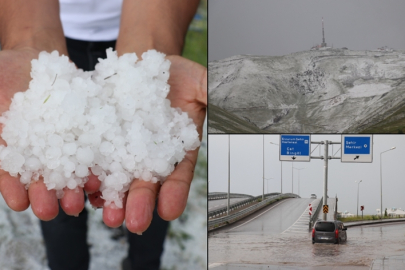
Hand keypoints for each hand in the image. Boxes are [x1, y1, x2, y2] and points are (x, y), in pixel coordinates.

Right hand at [0, 47, 98, 219]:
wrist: (31, 59)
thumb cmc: (3, 77)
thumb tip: (0, 143)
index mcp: (10, 148)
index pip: (8, 172)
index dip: (12, 188)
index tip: (20, 203)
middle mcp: (35, 152)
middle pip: (40, 178)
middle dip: (45, 195)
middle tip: (51, 211)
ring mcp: (59, 143)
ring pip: (66, 169)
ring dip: (71, 187)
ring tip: (77, 203)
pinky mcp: (82, 133)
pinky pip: (88, 150)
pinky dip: (93, 164)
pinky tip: (98, 177)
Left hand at [90, 55, 206, 232]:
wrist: (142, 64)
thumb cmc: (174, 75)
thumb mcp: (199, 81)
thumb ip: (213, 95)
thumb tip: (234, 103)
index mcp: (177, 147)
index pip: (178, 174)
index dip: (175, 192)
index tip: (170, 210)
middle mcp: (150, 154)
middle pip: (146, 183)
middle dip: (141, 204)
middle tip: (136, 222)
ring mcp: (124, 148)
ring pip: (118, 178)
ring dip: (112, 199)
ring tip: (109, 215)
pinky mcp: (101, 139)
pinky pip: (94, 160)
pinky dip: (88, 176)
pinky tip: (85, 190)